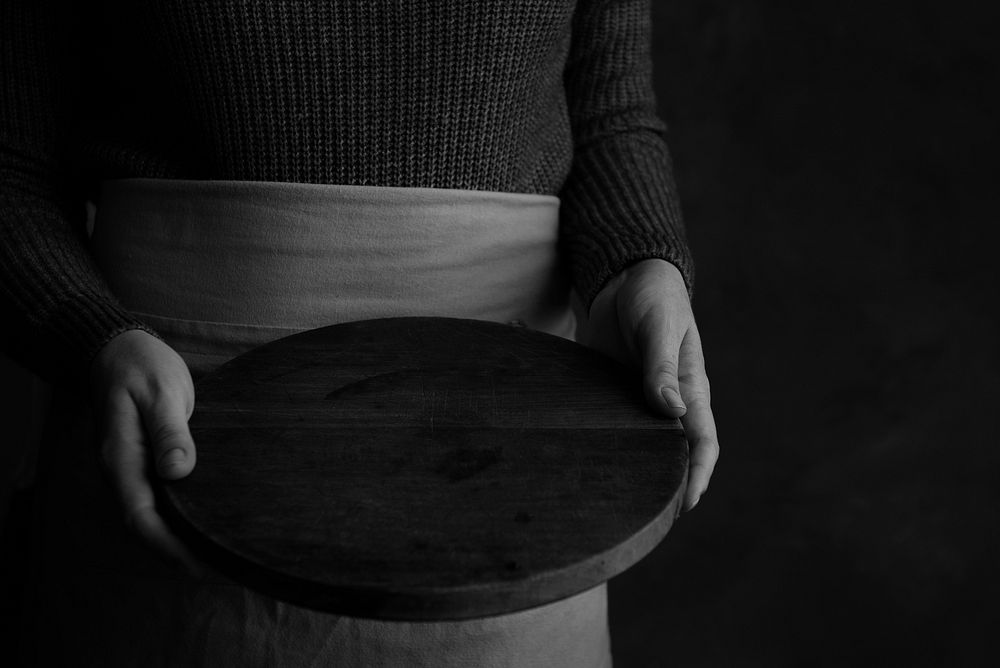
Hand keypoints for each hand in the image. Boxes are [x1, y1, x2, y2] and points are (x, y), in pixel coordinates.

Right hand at [90, 329, 204, 574]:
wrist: (118, 350)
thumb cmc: (142, 367)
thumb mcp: (161, 391)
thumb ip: (170, 431)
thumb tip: (178, 471)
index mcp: (120, 458)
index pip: (141, 517)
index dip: (169, 546)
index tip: (200, 565)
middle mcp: (120, 471)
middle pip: (146, 526)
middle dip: (178, 552)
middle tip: (222, 568)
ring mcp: (129, 469)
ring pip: (151, 515)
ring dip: (179, 538)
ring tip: (219, 554)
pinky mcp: (142, 463)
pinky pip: (157, 499)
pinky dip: (179, 516)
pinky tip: (205, 522)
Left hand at [582, 259, 718, 510]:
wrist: (626, 279)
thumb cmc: (654, 298)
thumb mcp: (659, 327)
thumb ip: (661, 366)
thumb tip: (670, 411)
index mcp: (689, 388)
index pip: (701, 441)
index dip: (697, 475)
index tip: (686, 504)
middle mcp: (667, 402)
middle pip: (672, 454)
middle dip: (667, 487)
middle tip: (651, 522)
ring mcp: (638, 400)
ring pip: (641, 446)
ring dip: (635, 472)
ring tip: (619, 507)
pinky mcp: (611, 395)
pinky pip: (611, 427)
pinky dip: (607, 448)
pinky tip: (588, 467)